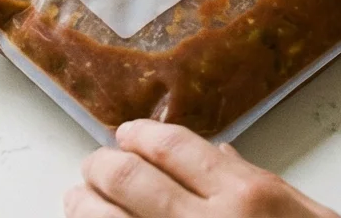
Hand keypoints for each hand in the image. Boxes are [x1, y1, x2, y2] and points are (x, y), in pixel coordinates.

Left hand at [66, 120, 337, 217]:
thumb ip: (262, 183)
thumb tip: (217, 155)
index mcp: (248, 197)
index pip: (172, 146)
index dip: (139, 135)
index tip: (126, 135)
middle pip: (127, 178)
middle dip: (101, 166)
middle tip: (95, 166)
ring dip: (83, 205)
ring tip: (79, 199)